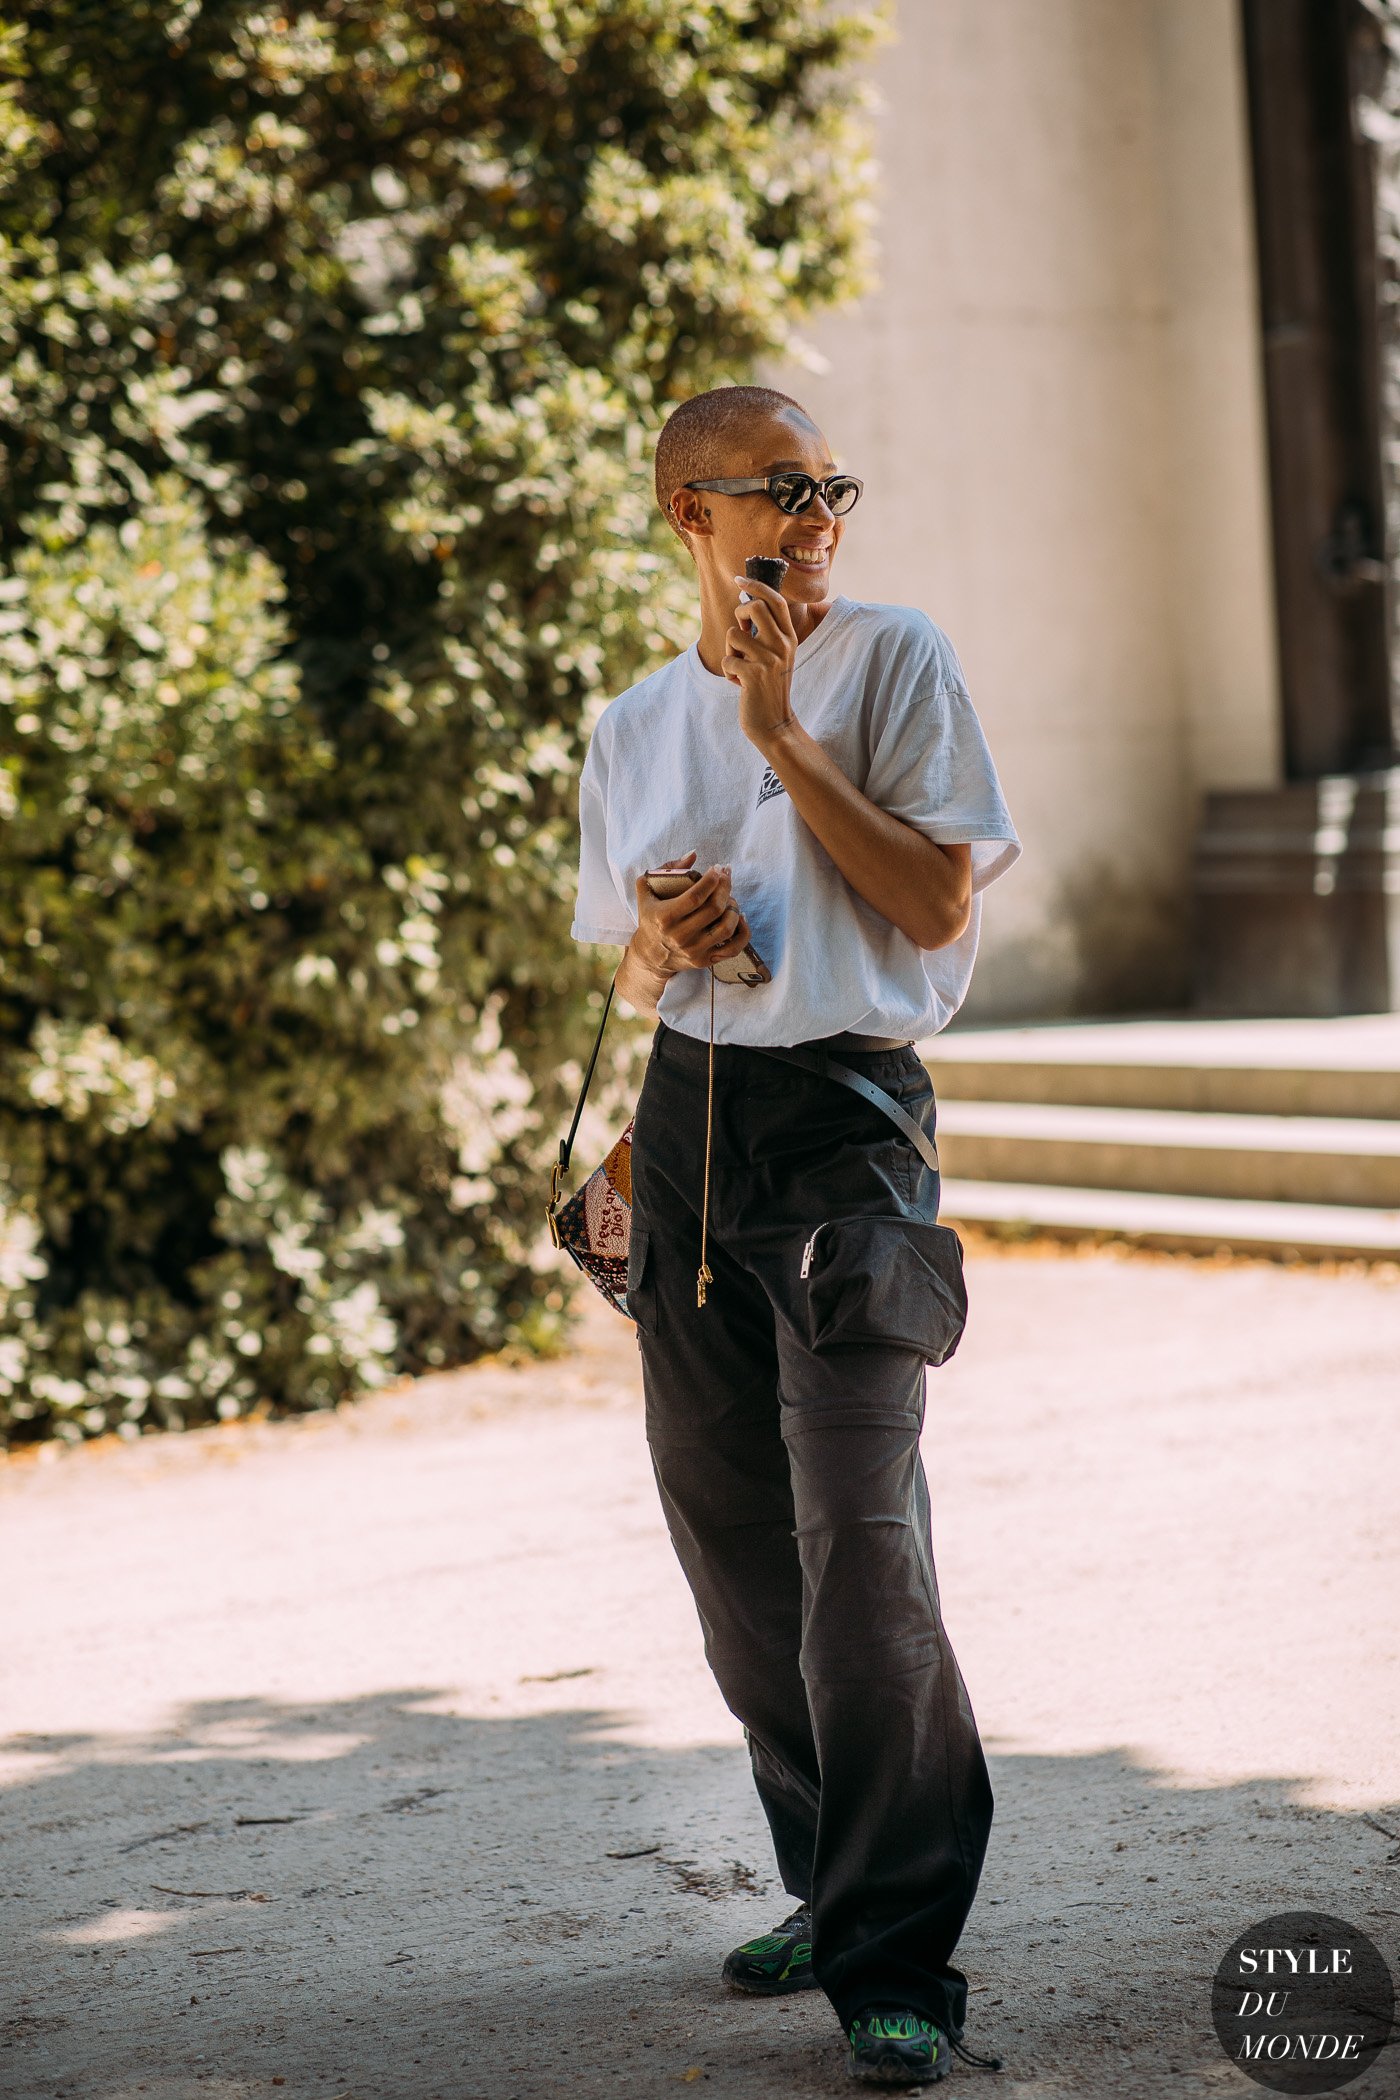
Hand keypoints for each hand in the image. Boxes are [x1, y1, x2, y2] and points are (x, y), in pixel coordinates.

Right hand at [633, 852, 751, 976]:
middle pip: (714, 909)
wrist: (651, 956)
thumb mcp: (647, 891)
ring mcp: (694, 950)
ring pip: (726, 927)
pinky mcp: (705, 961)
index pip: (696, 897)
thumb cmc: (651, 918)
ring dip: (733, 907)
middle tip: (726, 877)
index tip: (717, 869)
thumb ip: (666, 869)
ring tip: (729, 898)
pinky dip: (743, 931)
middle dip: (725, 887)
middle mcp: (680, 936)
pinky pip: (734, 948)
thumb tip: (693, 855)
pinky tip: (739, 917)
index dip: (711, 880)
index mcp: (665, 917)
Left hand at [722, 575, 797, 749]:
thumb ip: (767, 633)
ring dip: (730, 652)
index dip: (756, 586)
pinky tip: (740, 684)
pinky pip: (727, 660)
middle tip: (741, 635)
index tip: (738, 580)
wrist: (775, 723)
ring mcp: (769, 660)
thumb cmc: (769, 687)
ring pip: (733, 635)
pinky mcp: (754, 675)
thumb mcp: (775, 656)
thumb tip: (746, 605)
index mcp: (789, 638)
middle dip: (739, 616)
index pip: (775, 601)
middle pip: (754, 607)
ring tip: (741, 668)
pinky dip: (728, 673)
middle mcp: (782, 645)